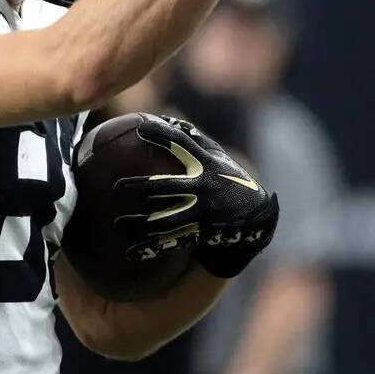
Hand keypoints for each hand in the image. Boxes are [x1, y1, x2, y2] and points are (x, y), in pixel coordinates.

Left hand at [113, 115, 278, 277]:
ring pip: (165, 220)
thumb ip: (194, 140)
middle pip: (166, 188)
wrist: (257, 216)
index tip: (141, 127)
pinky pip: (172, 242)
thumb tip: (166, 120)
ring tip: (117, 224)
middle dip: (141, 187)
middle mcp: (203, 189)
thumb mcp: (218, 157)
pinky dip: (150, 249)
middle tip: (117, 187)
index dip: (163, 135)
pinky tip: (130, 253)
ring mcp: (201, 214)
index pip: (183, 146)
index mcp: (206, 166)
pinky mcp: (200, 233)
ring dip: (140, 224)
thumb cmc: (230, 179)